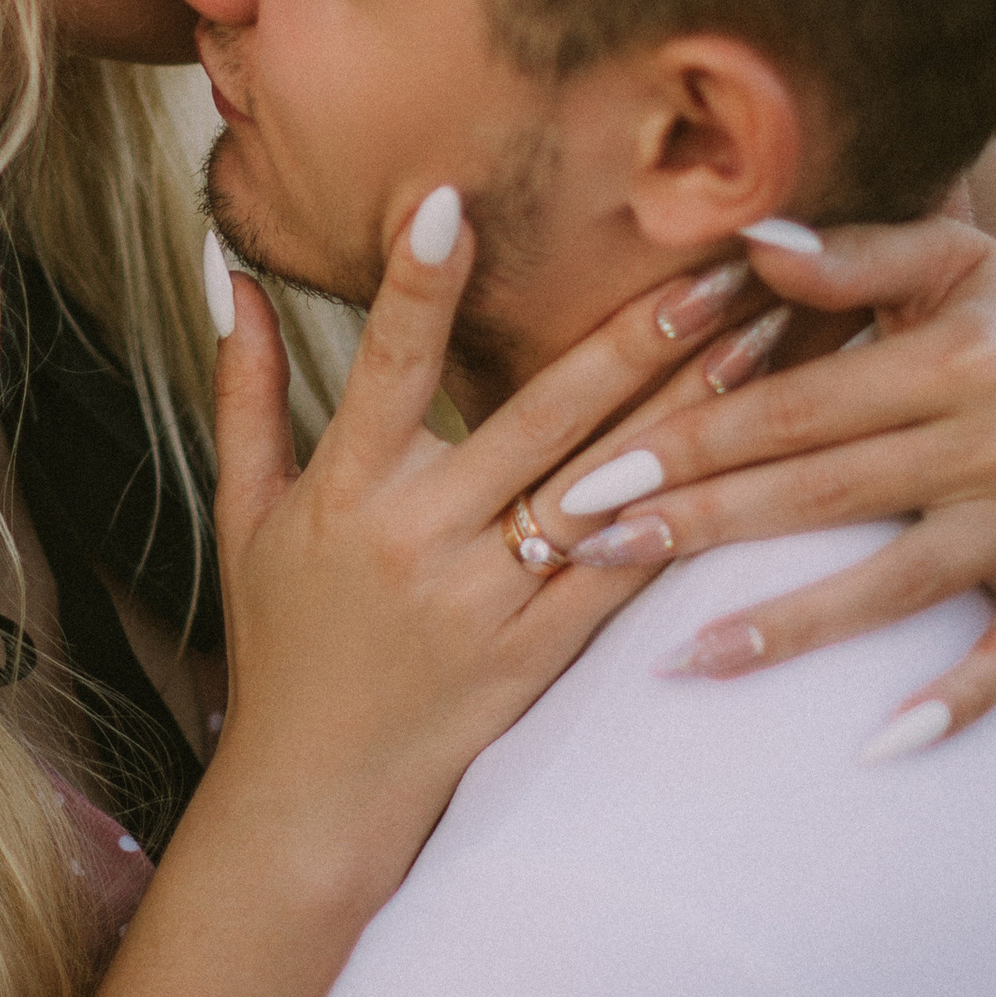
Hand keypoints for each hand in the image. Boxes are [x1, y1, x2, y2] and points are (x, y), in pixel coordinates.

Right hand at [203, 202, 738, 895]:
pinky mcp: (538, 657)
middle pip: (540, 418)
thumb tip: (229, 273)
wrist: (315, 797)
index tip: (453, 199)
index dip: (418, 285)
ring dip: (690, 409)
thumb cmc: (284, 645)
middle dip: (635, 334)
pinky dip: (683, 514)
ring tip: (766, 336)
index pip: (387, 365)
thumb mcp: (242, 516)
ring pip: (602, 487)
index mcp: (346, 490)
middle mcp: (419, 538)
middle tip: (717, 260)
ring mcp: (485, 602)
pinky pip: (621, 576)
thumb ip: (244, 392)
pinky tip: (748, 462)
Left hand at [539, 213, 995, 738]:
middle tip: (589, 552)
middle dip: (700, 526)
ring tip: (675, 660)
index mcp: (956, 355)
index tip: (592, 473)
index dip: (690, 440)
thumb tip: (745, 240)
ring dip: (787, 628)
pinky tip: (875, 744)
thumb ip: (848, 252)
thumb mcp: (947, 254)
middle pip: (824, 494)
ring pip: (897, 586)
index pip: (795, 409)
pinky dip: (956, 702)